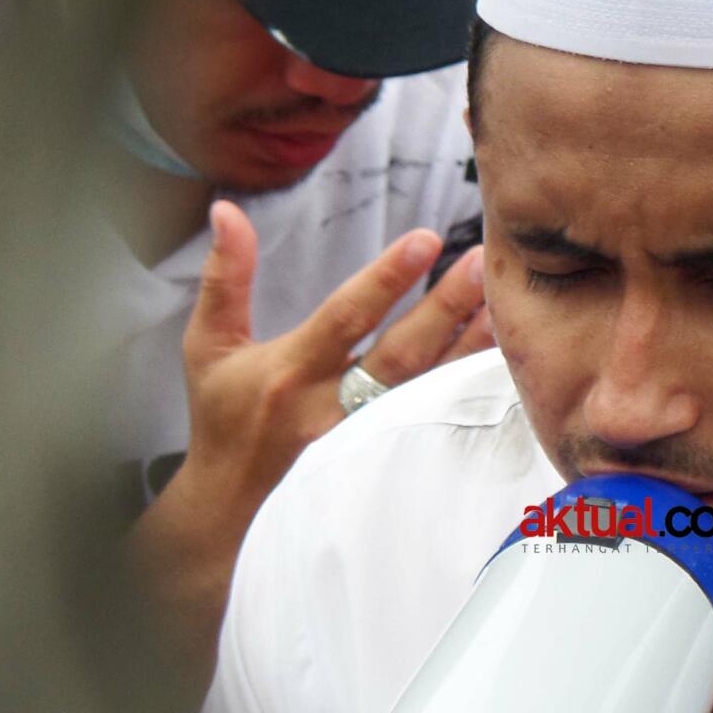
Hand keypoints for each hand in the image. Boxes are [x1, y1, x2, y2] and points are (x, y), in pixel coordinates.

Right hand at [178, 201, 491, 502]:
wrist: (233, 503)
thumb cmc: (223, 413)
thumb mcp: (208, 344)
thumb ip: (225, 277)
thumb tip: (226, 209)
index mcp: (293, 372)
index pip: (346, 318)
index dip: (386, 279)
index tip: (425, 239)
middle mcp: (333, 408)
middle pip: (401, 356)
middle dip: (444, 309)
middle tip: (482, 264)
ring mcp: (365, 442)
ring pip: (427, 392)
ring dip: (469, 348)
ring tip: (504, 304)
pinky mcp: (386, 460)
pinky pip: (435, 423)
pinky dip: (467, 391)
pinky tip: (502, 360)